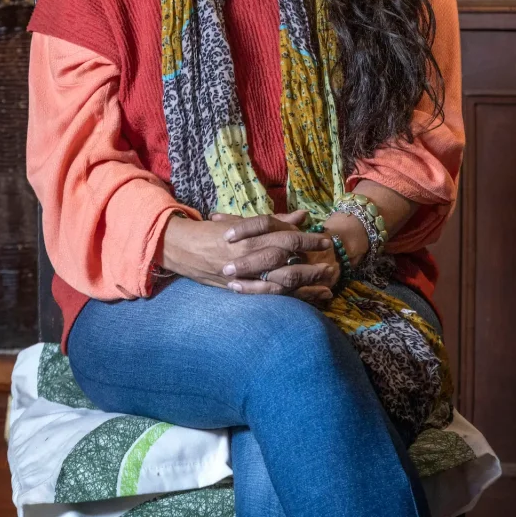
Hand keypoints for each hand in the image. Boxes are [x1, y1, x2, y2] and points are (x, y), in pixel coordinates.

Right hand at [161, 209, 333, 298]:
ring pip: (281, 281)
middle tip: (331, 265)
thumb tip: (302, 215)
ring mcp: (245, 274)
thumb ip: (275, 221)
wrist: (184, 248)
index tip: (325, 239)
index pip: (284, 234)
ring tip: (326, 286)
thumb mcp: (245, 223)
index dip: (306, 237)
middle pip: (287, 258)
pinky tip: (307, 301)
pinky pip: (269, 296)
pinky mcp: (240, 290)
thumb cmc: (215, 233)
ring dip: (306, 283)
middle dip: (311, 262)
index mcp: (251, 234)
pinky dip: (290, 299)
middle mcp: (250, 253)